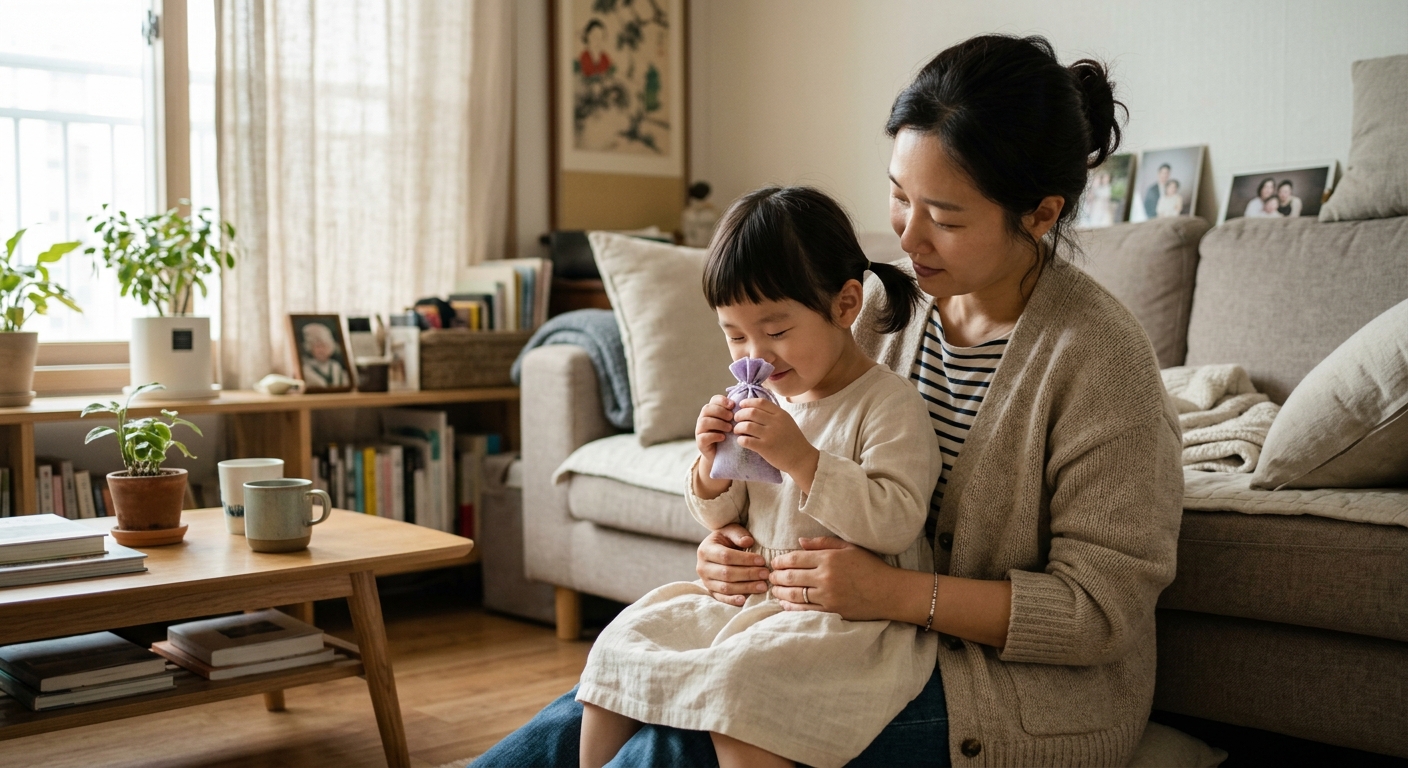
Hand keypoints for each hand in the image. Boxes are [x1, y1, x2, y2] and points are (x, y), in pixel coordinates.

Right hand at [694, 395, 735, 497]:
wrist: (723, 455)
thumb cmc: (731, 436)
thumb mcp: (735, 423)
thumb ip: (737, 413)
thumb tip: (749, 403)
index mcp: (713, 410)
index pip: (714, 399)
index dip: (722, 400)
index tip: (733, 405)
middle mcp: (704, 418)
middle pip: (707, 409)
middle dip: (720, 411)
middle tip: (732, 417)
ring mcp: (700, 430)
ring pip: (704, 421)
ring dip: (718, 423)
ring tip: (730, 428)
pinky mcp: (700, 442)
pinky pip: (703, 437)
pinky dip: (714, 436)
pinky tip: (724, 438)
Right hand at [696, 524, 768, 606]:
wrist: (716, 550)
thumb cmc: (726, 540)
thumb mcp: (730, 531)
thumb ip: (738, 534)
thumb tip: (748, 542)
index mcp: (705, 550)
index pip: (726, 556)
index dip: (745, 559)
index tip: (761, 561)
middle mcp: (702, 567)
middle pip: (727, 573)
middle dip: (748, 574)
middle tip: (765, 574)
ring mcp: (705, 581)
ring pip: (726, 587)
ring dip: (746, 588)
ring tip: (763, 586)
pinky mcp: (711, 591)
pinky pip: (722, 598)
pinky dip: (732, 600)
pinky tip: (744, 600)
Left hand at [734, 398, 818, 482]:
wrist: (801, 458)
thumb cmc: (792, 440)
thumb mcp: (787, 422)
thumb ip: (773, 414)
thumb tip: (754, 408)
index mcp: (781, 414)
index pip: (761, 402)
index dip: (748, 402)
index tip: (741, 405)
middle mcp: (775, 423)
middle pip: (751, 412)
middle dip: (740, 414)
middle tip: (736, 419)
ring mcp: (770, 435)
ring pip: (746, 426)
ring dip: (738, 427)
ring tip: (737, 431)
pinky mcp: (765, 448)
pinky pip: (746, 440)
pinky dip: (740, 439)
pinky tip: (741, 441)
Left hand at [767, 537, 898, 620]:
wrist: (888, 592)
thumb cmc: (870, 567)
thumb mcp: (849, 547)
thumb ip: (823, 543)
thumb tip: (799, 542)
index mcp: (829, 558)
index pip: (795, 559)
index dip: (781, 561)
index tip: (774, 563)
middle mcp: (825, 577)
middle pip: (791, 577)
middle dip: (776, 577)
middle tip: (770, 576)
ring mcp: (827, 596)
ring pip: (795, 594)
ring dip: (780, 592)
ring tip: (774, 589)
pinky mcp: (831, 611)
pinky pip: (805, 610)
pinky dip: (791, 607)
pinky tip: (784, 603)